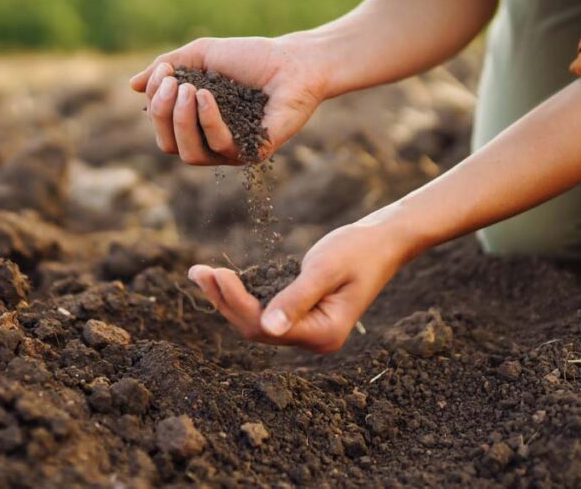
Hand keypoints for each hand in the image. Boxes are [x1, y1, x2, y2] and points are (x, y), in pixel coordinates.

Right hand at [129, 35, 328, 164]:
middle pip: (169, 145)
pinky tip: (207, 96)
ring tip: (189, 89)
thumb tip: (133, 85)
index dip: (155, 102)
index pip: (162, 126)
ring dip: (182, 120)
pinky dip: (209, 121)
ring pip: (190, 154)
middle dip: (164, 114)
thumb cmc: (250, 57)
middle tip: (173, 83)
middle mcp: (211, 141)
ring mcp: (232, 150)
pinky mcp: (253, 152)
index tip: (164, 72)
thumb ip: (167, 67)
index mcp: (196, 122)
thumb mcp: (201, 55)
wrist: (293, 60)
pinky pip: (220, 147)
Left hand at [186, 220, 406, 352]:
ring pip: (257, 321)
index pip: (266, 327)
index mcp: (323, 334)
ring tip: (201, 273)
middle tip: (197, 271)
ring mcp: (308, 329)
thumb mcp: (325, 269)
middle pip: (256, 328)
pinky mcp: (302, 314)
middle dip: (224, 300)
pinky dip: (243, 293)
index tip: (216, 273)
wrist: (383, 241)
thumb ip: (296, 297)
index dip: (237, 302)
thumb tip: (268, 327)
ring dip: (228, 298)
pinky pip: (265, 310)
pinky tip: (223, 279)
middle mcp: (314, 339)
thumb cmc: (358, 250)